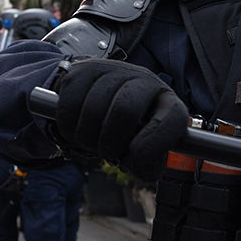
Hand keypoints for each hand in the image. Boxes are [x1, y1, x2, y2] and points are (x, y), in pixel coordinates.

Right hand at [52, 59, 188, 179]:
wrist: (99, 97)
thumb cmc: (128, 129)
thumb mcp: (144, 146)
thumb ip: (148, 164)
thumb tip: (143, 170)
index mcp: (167, 100)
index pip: (171, 119)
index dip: (151, 146)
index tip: (131, 162)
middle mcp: (143, 79)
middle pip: (125, 110)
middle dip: (111, 143)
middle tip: (107, 154)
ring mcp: (112, 71)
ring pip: (93, 109)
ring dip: (87, 139)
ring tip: (92, 142)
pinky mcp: (83, 70)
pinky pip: (70, 104)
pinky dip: (69, 128)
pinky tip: (77, 130)